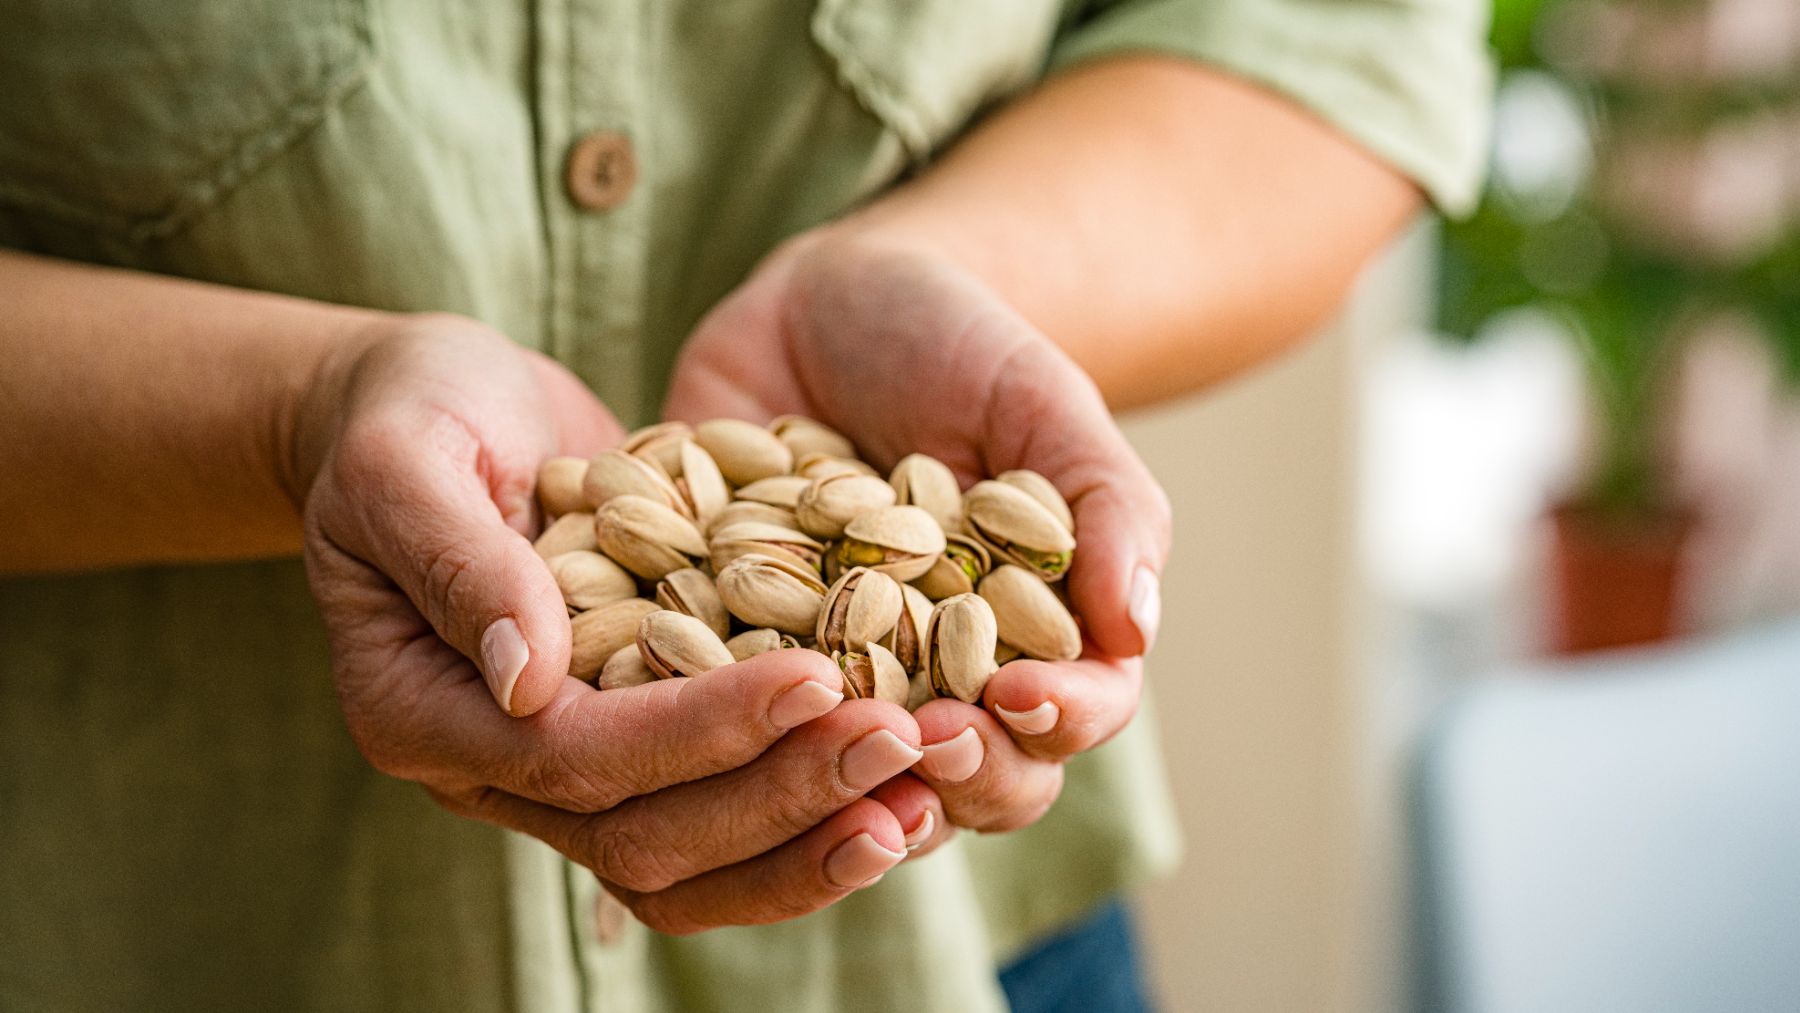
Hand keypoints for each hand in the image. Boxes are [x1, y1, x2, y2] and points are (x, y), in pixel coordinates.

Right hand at [296, 315, 924, 932]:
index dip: (696, 730)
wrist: (437, 413)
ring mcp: (566, 773)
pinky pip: (725, 817)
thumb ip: (458, 561)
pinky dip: (811, 812)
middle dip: (781, 793)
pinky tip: (907, 785)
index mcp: (423, 713)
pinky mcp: (633, 747)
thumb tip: (528, 679)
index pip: (577, 757)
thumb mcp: (407, 459)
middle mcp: (494, 771)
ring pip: (696, 863)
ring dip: (813, 835)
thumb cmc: (407, 415)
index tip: (813, 677)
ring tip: (928, 795)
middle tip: (904, 742)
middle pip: (649, 837)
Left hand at [667, 231, 1171, 845]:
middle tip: (920, 739)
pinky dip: (705, 711)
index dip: (1053, 725)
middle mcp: (927, 683)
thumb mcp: (1040, 403)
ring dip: (830, 779)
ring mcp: (822, 677)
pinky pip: (712, 707)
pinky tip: (688, 696)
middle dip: (949, 776)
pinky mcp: (721, 651)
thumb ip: (1106, 508)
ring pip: (837, 778)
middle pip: (958, 781)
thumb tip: (1138, 627)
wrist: (822, 300)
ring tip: (814, 741)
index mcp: (1025, 643)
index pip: (1063, 722)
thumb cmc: (958, 345)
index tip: (1017, 694)